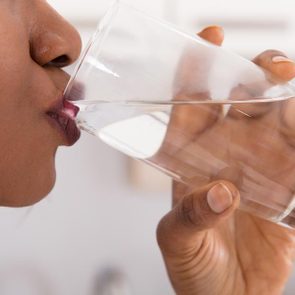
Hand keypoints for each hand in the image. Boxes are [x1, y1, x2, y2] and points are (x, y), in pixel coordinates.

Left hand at [157, 26, 294, 294]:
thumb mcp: (178, 242)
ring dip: (290, 96)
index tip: (208, 38)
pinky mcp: (288, 185)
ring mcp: (260, 167)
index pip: (190, 105)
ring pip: (278, 117)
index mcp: (190, 160)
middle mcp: (226, 155)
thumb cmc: (194, 268)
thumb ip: (189, 218)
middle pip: (240, 100)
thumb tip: (220, 194)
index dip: (195, 70)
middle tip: (268, 66)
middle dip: (254, 74)